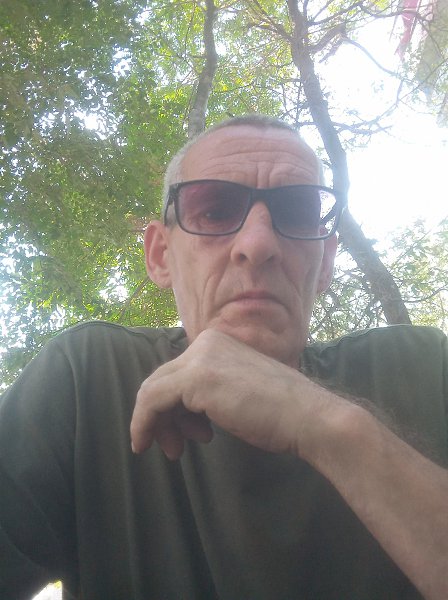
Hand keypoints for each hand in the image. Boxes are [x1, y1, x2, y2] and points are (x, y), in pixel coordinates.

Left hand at [130, 329, 323, 458]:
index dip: (174, 408)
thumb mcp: (239, 390)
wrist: (305, 416)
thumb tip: (184, 410)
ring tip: (175, 451)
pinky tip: (145, 443)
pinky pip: (151, 400)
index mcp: (218, 342)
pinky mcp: (194, 378)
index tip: (185, 436)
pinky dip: (142, 423)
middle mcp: (206, 343)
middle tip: (174, 449)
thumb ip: (213, 390)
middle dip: (163, 418)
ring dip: (156, 425)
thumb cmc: (280, 411)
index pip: (179, 373)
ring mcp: (199, 359)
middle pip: (164, 380)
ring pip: (154, 390)